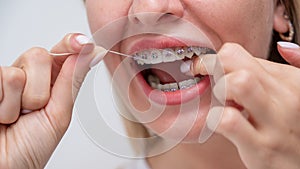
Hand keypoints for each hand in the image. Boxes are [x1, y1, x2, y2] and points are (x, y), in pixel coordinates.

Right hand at [0, 33, 95, 168]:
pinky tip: (0, 116)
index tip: (83, 43)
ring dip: (20, 103)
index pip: (61, 53)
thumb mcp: (59, 114)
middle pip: (40, 55)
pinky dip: (3, 106)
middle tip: (33, 109)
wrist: (6, 167)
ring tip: (14, 118)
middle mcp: (28, 77)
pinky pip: (0, 79)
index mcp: (50, 82)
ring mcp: (5, 80)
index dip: (71, 44)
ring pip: (18, 72)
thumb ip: (72, 81)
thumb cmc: (31, 148)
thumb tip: (92, 53)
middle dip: (41, 89)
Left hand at [192, 42, 299, 168]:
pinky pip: (228, 121)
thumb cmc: (294, 127)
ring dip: (218, 89)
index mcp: (286, 79)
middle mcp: (283, 96)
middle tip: (206, 80)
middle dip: (210, 66)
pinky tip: (219, 123)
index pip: (237, 53)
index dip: (216, 59)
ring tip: (220, 101)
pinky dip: (215, 119)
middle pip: (233, 60)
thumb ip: (288, 68)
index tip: (207, 68)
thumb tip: (282, 47)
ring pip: (237, 83)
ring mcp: (273, 122)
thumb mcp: (297, 93)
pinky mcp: (261, 147)